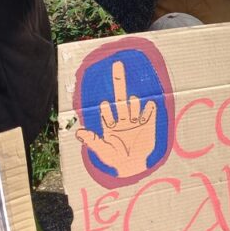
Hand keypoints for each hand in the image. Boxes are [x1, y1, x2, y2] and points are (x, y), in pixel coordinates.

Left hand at [75, 60, 157, 176]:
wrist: (132, 166)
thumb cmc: (115, 158)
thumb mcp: (102, 150)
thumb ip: (92, 141)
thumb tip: (79, 132)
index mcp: (111, 125)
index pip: (107, 113)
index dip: (105, 110)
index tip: (104, 104)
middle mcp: (123, 119)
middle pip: (120, 98)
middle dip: (119, 82)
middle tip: (117, 64)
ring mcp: (136, 122)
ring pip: (134, 107)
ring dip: (133, 104)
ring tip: (132, 103)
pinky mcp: (148, 126)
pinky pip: (150, 115)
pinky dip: (150, 110)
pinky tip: (150, 105)